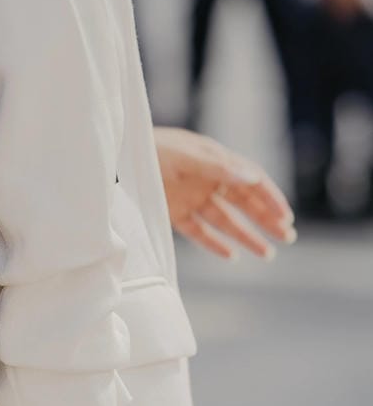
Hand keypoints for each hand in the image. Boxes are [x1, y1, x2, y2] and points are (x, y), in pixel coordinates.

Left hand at [154, 126, 295, 260]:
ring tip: (266, 254)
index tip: (285, 217)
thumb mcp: (187, 155)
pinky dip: (214, 243)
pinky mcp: (174, 213)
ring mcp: (192, 198)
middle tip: (286, 238)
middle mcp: (208, 180)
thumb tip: (253, 178)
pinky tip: (232, 256)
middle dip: (266, 220)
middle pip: (244, 203)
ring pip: (226, 220)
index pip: (252, 180)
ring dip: (246, 236)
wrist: (118, 157)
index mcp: (217, 160)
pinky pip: (199, 231)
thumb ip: (219, 167)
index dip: (271, 198)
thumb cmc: (155, 149)